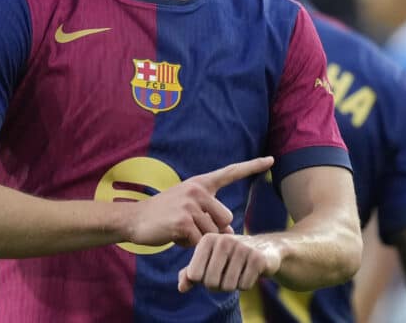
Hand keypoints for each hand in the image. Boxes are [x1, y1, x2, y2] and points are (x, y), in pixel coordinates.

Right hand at [128, 156, 273, 247]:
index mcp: (200, 183)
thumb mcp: (188, 208)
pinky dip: (190, 245)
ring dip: (199, 238)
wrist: (134, 219)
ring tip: (179, 230)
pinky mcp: (184, 222)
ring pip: (213, 233)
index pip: (230, 172)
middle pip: (226, 218)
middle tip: (189, 226)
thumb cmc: (164, 215)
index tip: (271, 159)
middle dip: (212, 229)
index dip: (252, 166)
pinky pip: (201, 243)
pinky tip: (174, 236)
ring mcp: (190, 205)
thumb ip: (210, 215)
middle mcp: (197, 190)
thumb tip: (231, 234)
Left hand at [178, 233, 281, 292]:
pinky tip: (249, 272)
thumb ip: (190, 273)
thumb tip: (181, 288)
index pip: (194, 275)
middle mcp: (223, 240)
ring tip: (237, 272)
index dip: (202, 280)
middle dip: (218, 285)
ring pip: (228, 285)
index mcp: (207, 239)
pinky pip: (244, 285)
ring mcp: (242, 248)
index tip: (211, 271)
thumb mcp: (207, 262)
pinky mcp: (258, 258)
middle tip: (226, 275)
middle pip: (211, 282)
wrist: (263, 248)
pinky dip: (245, 284)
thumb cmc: (228, 256)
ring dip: (232, 285)